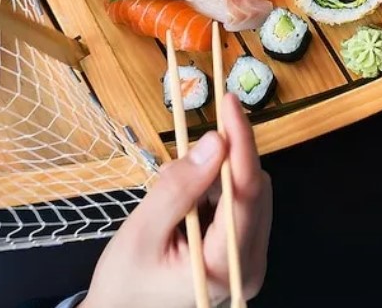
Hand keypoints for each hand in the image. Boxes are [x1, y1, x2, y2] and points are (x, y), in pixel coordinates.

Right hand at [82, 93, 271, 307]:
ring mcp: (249, 262)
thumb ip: (179, 187)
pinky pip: (242, 207)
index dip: (242, 142)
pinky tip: (192, 195)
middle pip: (256, 191)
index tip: (231, 103)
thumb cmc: (125, 280)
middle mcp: (250, 267)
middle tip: (201, 132)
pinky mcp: (242, 254)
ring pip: (252, 195)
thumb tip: (215, 141)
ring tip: (182, 180)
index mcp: (225, 267)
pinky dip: (220, 189)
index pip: (247, 194)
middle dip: (230, 155)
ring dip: (223, 173)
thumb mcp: (143, 231)